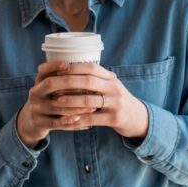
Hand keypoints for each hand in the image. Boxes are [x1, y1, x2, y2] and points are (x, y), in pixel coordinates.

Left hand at [17, 62, 148, 147]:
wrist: (138, 117)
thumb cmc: (116, 100)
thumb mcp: (109, 85)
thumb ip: (94, 78)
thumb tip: (67, 68)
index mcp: (111, 78)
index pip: (91, 67)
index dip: (73, 67)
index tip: (56, 68)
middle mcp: (114, 88)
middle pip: (88, 81)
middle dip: (67, 82)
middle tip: (50, 85)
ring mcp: (116, 103)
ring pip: (89, 101)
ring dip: (70, 101)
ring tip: (55, 101)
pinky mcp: (115, 119)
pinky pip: (93, 119)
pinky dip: (78, 119)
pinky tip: (67, 119)